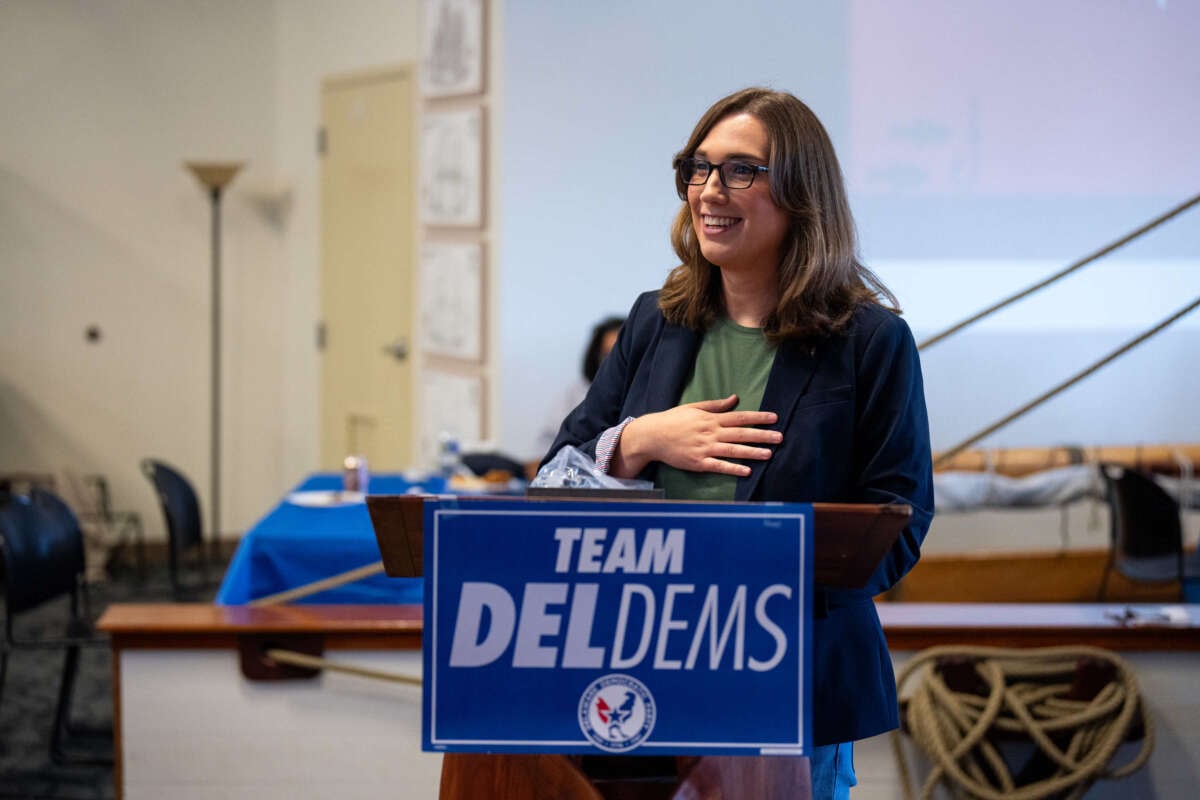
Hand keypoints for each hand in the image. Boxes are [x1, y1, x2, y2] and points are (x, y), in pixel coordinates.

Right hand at [610, 394, 781, 477]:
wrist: (652, 436)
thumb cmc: (673, 420)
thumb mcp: (694, 408)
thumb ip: (716, 405)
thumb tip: (735, 399)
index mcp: (711, 418)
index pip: (740, 417)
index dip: (758, 417)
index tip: (775, 418)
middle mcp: (710, 432)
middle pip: (741, 434)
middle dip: (762, 435)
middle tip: (780, 437)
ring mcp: (704, 448)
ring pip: (733, 450)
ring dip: (752, 452)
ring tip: (769, 454)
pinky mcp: (698, 463)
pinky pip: (719, 466)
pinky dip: (733, 468)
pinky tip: (747, 471)